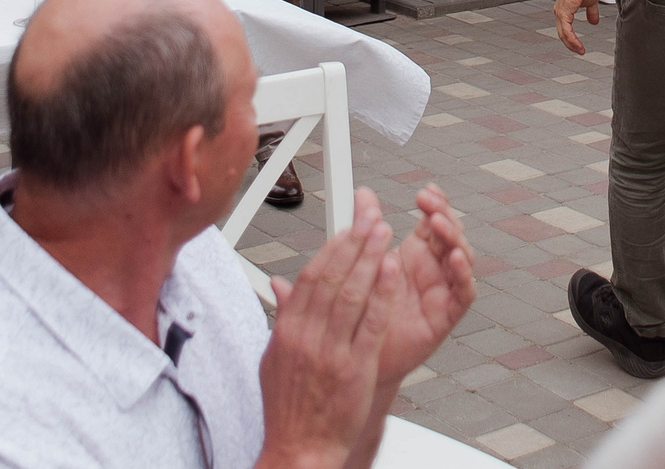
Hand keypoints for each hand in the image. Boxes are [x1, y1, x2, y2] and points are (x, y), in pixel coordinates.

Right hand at [259, 189, 398, 464]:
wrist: (299, 450)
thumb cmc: (288, 410)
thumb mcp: (273, 361)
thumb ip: (281, 319)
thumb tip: (279, 287)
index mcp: (286, 333)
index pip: (308, 278)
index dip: (330, 249)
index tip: (346, 231)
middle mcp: (307, 338)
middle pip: (331, 278)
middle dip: (353, 243)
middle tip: (370, 219)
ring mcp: (331, 352)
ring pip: (352, 294)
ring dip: (370, 258)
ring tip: (385, 234)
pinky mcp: (355, 368)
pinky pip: (371, 324)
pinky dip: (382, 294)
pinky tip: (392, 272)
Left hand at [376, 183, 475, 387]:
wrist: (355, 357)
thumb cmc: (360, 311)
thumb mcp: (364, 263)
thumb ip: (366, 226)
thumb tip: (362, 193)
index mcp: (415, 254)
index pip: (433, 221)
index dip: (435, 204)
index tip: (426, 191)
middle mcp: (433, 269)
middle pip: (450, 234)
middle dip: (443, 214)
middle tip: (427, 202)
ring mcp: (442, 291)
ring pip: (461, 258)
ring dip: (454, 237)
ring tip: (437, 223)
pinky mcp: (446, 316)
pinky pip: (464, 293)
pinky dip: (463, 274)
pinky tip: (454, 258)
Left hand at [553, 0, 601, 54]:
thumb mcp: (590, 3)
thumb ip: (591, 13)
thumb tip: (594, 22)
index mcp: (564, 10)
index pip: (565, 28)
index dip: (571, 38)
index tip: (579, 45)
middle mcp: (559, 13)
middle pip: (562, 34)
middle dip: (571, 44)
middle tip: (580, 51)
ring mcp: (560, 13)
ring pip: (563, 34)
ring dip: (572, 44)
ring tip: (580, 51)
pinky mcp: (563, 14)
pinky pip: (567, 31)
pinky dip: (572, 40)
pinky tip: (578, 45)